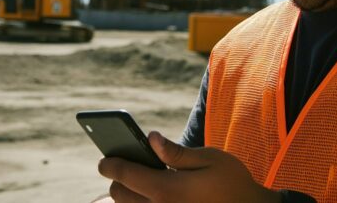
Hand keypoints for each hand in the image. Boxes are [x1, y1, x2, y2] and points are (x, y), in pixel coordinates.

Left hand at [97, 131, 280, 202]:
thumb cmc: (233, 184)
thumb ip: (176, 151)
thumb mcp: (209, 159)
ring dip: (129, 197)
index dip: (109, 164)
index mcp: (166, 190)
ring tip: (140, 183)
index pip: (124, 174)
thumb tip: (151, 138)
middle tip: (128, 168)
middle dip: (119, 180)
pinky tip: (154, 197)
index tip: (103, 159)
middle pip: (120, 195)